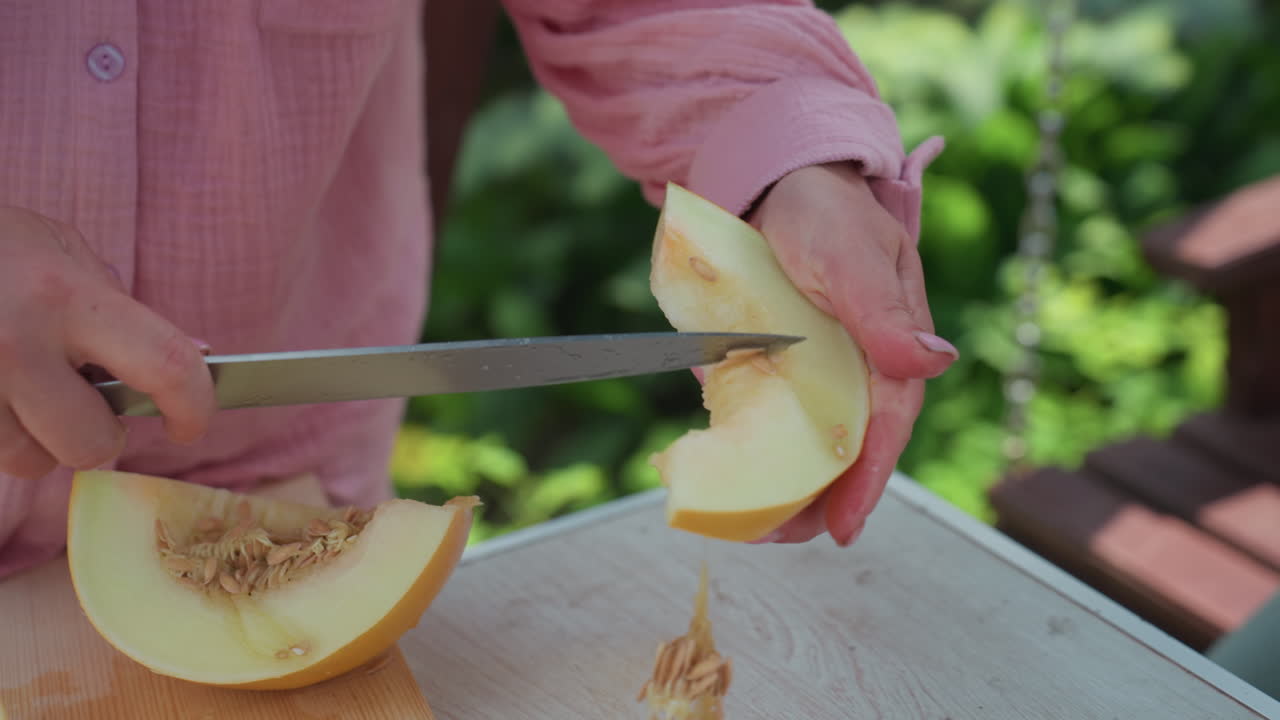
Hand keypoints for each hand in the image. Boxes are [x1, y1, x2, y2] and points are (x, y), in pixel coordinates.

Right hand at [0, 207, 215, 479]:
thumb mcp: (60, 252)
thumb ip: (122, 308)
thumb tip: (199, 357)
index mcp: (65, 295)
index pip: (165, 365)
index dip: (194, 406)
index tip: (189, 424)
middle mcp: (14, 342)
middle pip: (90, 442)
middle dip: (100, 436)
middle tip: (88, 407)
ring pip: (28, 460)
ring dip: (38, 441)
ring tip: (23, 394)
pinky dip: (0, 432)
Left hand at [744, 163, 956, 545]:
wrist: (774, 182)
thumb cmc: (824, 213)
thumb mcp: (852, 256)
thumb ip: (881, 312)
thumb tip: (931, 365)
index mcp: (889, 347)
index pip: (884, 425)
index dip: (866, 480)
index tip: (841, 528)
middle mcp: (855, 367)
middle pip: (845, 447)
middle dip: (819, 498)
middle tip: (783, 537)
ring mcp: (814, 369)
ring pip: (807, 442)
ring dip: (785, 486)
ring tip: (755, 527)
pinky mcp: (774, 364)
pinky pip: (767, 415)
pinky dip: (753, 448)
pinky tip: (731, 479)